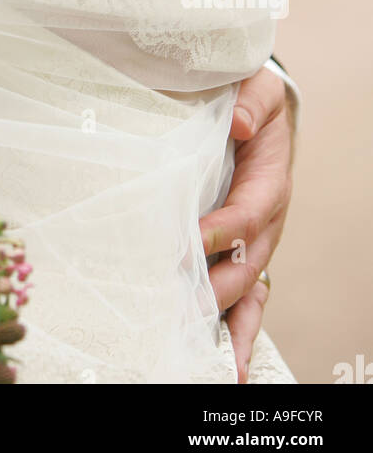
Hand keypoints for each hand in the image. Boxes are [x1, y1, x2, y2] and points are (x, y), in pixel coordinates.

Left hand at [198, 66, 293, 382]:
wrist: (258, 112)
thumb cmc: (252, 101)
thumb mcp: (257, 89)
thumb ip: (251, 102)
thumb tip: (240, 124)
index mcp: (269, 184)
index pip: (246, 212)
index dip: (222, 228)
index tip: (192, 240)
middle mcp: (265, 223)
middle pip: (246, 263)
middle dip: (217, 289)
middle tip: (184, 308)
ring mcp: (254, 245)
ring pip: (248, 293)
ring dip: (229, 325)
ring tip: (209, 360)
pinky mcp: (240, 256)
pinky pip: (243, 298)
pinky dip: (234, 331)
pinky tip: (222, 363)